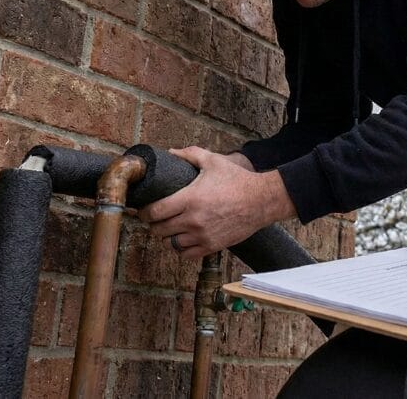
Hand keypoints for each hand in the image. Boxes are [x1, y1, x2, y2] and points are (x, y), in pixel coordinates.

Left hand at [137, 146, 295, 259]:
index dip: (144, 212)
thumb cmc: (237, 180)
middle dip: (154, 224)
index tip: (144, 210)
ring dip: (169, 236)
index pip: (155, 212)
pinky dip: (182, 249)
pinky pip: (187, 254)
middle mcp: (193, 220)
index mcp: (189, 199)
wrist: (261, 200)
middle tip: (157, 219)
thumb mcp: (214, 162)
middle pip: (159, 230)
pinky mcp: (212, 245)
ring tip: (172, 228)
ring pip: (171, 243)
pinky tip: (184, 239)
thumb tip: (172, 152)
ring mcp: (202, 235)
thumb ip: (191, 154)